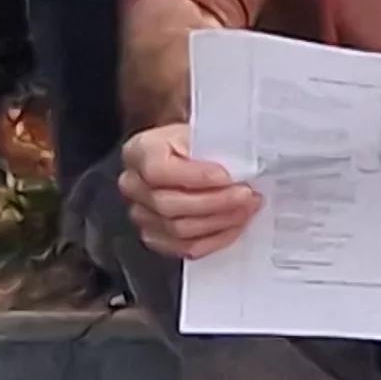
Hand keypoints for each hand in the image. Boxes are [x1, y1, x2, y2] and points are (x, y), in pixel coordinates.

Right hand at [119, 124, 260, 260]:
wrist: (189, 154)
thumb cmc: (199, 141)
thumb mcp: (203, 131)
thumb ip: (214, 146)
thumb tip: (242, 167)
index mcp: (140, 151)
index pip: (159, 170)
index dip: (196, 177)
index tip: (228, 177)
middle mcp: (132, 184)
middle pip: (168, 205)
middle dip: (216, 202)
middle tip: (247, 195)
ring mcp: (140, 214)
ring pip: (178, 230)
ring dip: (219, 222)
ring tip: (247, 208)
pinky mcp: (154, 236)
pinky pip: (183, 248)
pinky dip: (213, 240)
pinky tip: (235, 226)